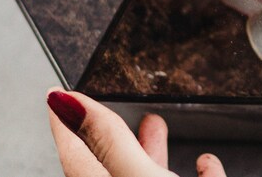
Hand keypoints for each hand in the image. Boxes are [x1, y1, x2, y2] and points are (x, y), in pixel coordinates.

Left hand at [47, 89, 226, 176]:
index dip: (65, 119)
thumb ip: (107, 140)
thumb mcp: (139, 175)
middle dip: (109, 129)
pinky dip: (200, 172)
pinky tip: (206, 162)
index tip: (55, 94)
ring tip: (153, 121)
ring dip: (150, 147)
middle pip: (109, 161)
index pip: (74, 152)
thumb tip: (66, 103)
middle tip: (101, 101)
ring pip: (148, 173)